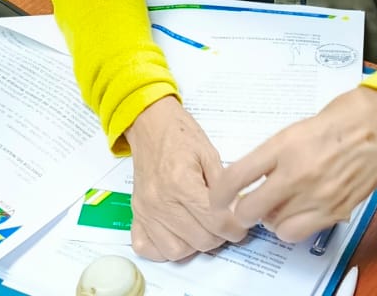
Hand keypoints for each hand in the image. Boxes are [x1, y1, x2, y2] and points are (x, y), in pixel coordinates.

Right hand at [123, 96, 250, 260]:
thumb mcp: (210, 154)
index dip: (236, 228)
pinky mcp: (136, 214)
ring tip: (202, 228)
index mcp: (181, 183)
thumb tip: (238, 213)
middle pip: (200, 240)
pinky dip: (163, 248)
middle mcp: (160, 201)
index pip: (216, 223)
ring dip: (194, 245)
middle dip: (219, 236)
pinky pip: (146, 248)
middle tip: (224, 224)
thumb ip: (224, 187)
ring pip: (176, 251)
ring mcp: (145, 210)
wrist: (150, 125)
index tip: (240, 225)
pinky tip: (177, 234)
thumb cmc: (180, 136)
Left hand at [208, 87, 376, 242]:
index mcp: (284, 145)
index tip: (219, 198)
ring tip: (276, 207)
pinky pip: (299, 232)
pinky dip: (292, 227)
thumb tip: (253, 176)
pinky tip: (297, 212)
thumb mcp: (297, 127)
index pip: (236, 178)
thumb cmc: (345, 118)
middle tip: (244, 207)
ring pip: (274, 226)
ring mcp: (317, 195)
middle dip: (241, 212)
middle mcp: (297, 173)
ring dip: (269, 219)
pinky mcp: (335, 210)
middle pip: (250, 210)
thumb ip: (273, 154)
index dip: (220, 194)